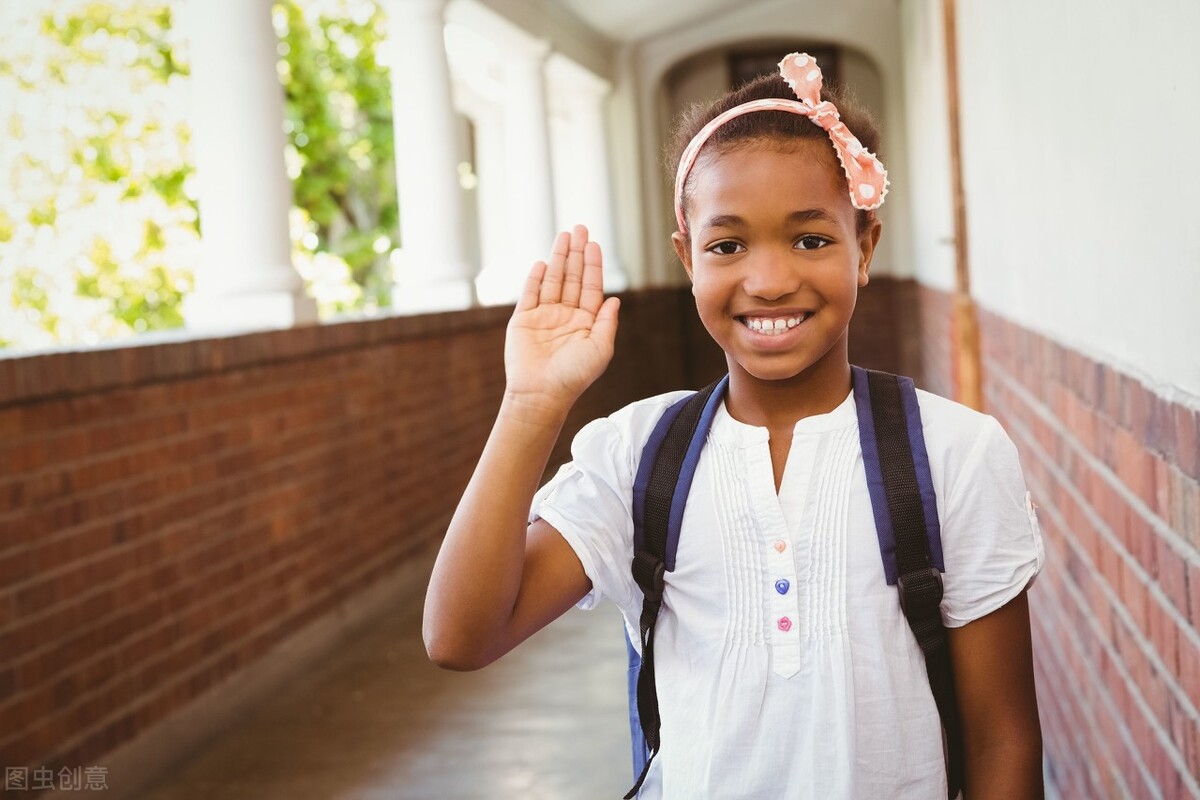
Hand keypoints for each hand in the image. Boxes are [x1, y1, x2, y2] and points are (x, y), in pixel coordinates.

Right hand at [504, 224, 619, 414]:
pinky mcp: (524, 320)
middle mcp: (566, 316)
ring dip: (559, 258)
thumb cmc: (574, 376)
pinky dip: (536, 278)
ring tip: (564, 236)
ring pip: (553, 280)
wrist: (541, 393)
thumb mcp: (600, 349)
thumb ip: (607, 323)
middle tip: (580, 228)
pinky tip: (543, 262)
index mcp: (586, 323)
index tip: (594, 244)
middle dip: (576, 253)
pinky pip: (530, 293)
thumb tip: (614, 299)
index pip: (591, 287)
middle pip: (573, 277)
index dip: (593, 265)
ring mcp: (544, 316)